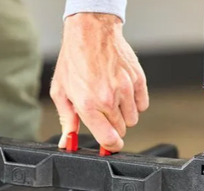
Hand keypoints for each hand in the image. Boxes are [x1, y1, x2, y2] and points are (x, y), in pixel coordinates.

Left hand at [51, 13, 148, 151]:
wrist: (90, 31)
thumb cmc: (74, 59)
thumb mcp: (61, 91)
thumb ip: (66, 119)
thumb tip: (67, 140)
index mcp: (88, 105)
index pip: (108, 139)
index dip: (110, 146)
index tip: (110, 146)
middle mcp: (108, 100)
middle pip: (120, 130)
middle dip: (113, 126)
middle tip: (103, 112)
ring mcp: (125, 90)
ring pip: (133, 119)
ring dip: (124, 115)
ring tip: (112, 100)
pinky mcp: (137, 80)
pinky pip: (142, 104)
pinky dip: (135, 103)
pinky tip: (123, 93)